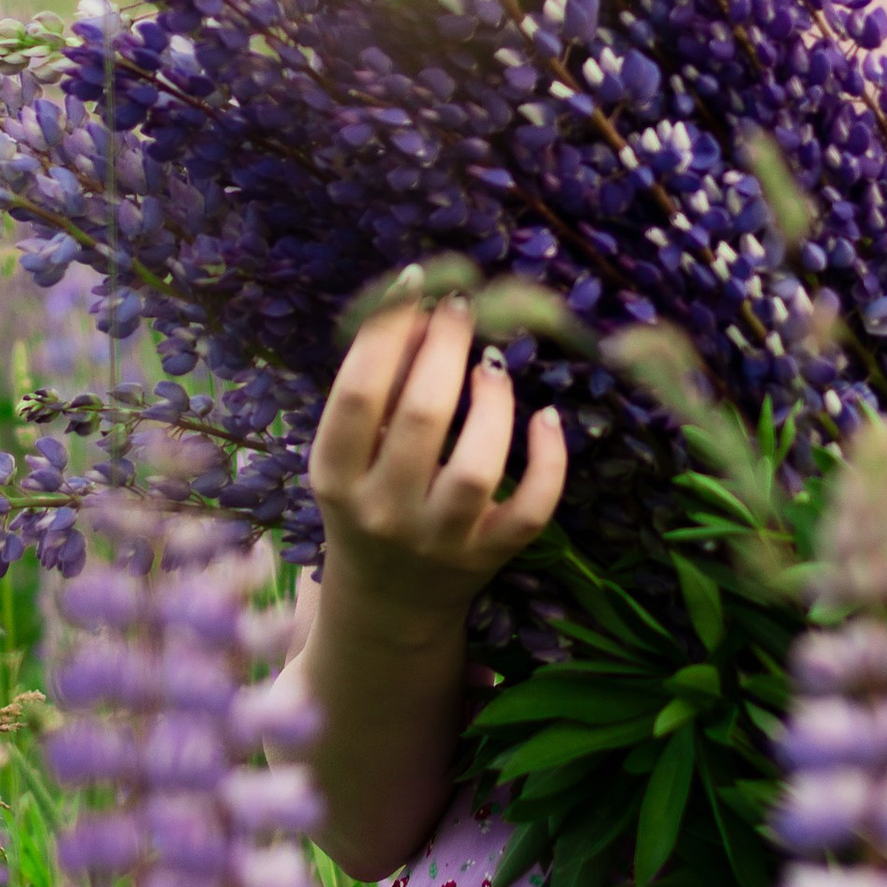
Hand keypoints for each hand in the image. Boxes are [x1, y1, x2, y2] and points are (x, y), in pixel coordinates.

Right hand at [308, 299, 566, 636]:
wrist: (387, 604)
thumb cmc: (367, 502)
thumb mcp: (349, 455)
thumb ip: (374, 393)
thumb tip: (418, 307)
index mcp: (336, 478)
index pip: (358, 394)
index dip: (386, 330)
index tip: (413, 283)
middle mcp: (384, 511)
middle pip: (422, 419)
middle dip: (445, 349)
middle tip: (460, 307)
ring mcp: (440, 539)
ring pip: (477, 468)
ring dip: (492, 403)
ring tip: (493, 364)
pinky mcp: (488, 557)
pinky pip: (531, 510)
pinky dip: (550, 462)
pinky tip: (548, 418)